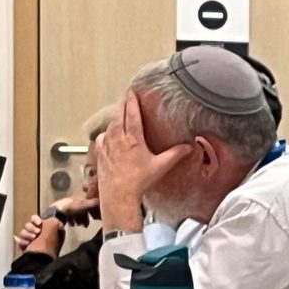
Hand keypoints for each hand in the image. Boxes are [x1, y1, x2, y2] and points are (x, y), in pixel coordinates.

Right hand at [14, 214, 51, 253]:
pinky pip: (20, 241)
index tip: (39, 223)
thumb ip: (53, 219)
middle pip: (28, 225)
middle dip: (31, 228)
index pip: (36, 219)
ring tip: (32, 240)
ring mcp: (32, 241)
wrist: (42, 257)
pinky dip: (23, 242)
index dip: (35, 219)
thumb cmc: (50, 241)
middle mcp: (40, 234)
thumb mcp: (55, 225)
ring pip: (23, 232)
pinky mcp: (26, 247)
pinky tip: (27, 245)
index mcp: (47, 229)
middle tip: (37, 233)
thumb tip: (50, 218)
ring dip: (27, 235)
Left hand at [50, 195, 98, 225]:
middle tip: (86, 224)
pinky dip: (72, 221)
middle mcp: (73, 201)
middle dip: (85, 217)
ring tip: (79, 226)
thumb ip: (94, 203)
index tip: (94, 216)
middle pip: (82, 209)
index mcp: (79, 198)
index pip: (88, 202)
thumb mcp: (86, 205)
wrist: (57, 213)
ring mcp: (66, 207)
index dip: (92, 209)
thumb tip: (103, 201)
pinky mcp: (61, 212)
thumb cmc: (72, 209)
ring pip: (76, 213)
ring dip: (79, 220)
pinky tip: (72, 225)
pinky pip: (69, 216)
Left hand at [98, 91, 192, 230]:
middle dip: (122, 105)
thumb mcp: (160, 166)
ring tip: (118, 114)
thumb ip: (175, 154)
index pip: (132, 114)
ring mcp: (106, 145)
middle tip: (125, 98)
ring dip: (114, 118)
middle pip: (119, 116)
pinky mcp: (100, 153)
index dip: (132, 102)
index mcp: (133, 138)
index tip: (132, 93)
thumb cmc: (139, 181)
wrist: (118, 194)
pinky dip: (105, 133)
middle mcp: (118, 138)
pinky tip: (107, 135)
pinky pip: (101, 138)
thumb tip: (189, 147)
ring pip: (110, 125)